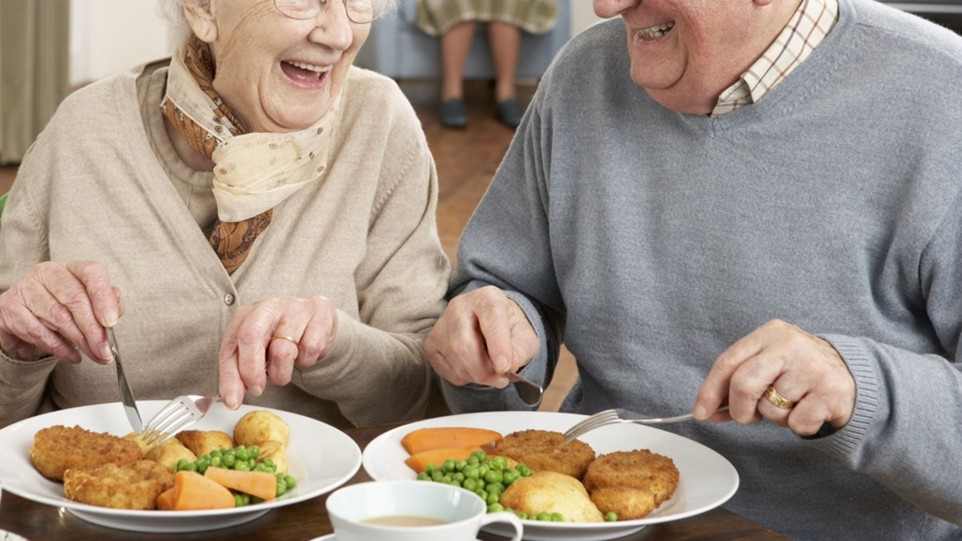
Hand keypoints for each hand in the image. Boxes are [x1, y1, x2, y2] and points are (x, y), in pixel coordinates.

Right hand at [0, 261, 120, 363]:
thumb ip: (107, 305)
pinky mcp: (10, 307)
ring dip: (79, 341)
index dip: (103, 298)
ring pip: (58, 316)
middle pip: (75, 299)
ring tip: (94, 355)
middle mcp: (47, 272)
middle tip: (105, 351)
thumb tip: (115, 312)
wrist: (24, 320)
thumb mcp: (88, 303)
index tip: (111, 322)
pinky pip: (37, 331)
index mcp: (72, 267)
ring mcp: (25, 288)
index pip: (92, 273)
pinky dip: (58, 347)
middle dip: (93, 329)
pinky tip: (72, 356)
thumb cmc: (62, 308)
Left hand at [218, 295, 336, 408]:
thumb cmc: (282, 339)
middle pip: (250, 336)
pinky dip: (308, 360)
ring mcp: (295, 306)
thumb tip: (232, 398)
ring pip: (283, 350)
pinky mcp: (320, 310)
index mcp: (247, 315)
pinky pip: (311, 348)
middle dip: (251, 371)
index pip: (230, 346)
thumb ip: (241, 372)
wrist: (317, 323)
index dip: (230, 377)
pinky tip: (305, 353)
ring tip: (285, 369)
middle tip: (257, 389)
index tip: (233, 401)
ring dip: (283, 372)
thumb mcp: (257, 353)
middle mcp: (269, 306)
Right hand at [424, 285, 538, 387]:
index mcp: (488, 298)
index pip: (491, 318)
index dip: (498, 346)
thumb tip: (507, 367)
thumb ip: (520, 351)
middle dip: (484, 371)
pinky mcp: (432, 342)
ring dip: (476, 376)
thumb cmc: (509, 329)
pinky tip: (473, 368)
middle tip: (500, 380)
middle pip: (465, 344)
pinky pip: (445, 368)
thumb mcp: (525, 337)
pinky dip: (463, 377)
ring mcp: (442, 324)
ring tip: (490, 372)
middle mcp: (460, 306)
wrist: (489, 326)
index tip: (504, 368)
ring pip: (455, 359)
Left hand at [692, 319, 855, 435]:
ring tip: (791, 403)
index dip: (709, 390)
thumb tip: (706, 411)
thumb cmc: (797, 371)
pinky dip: (798, 425)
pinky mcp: (831, 391)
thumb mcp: (767, 365)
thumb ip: (736, 383)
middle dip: (739, 409)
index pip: (728, 361)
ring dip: (776, 417)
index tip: (700, 412)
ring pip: (771, 408)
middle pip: (744, 384)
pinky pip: (796, 423)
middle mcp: (789, 345)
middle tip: (747, 417)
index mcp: (769, 333)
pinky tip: (810, 409)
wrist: (850, 373)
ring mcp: (812, 367)